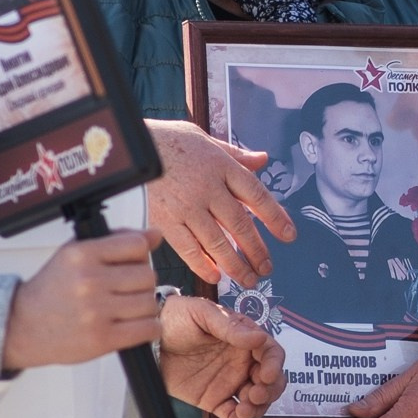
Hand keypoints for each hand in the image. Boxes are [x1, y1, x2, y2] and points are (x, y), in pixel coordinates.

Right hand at [3, 232, 158, 369]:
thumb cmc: (51, 290)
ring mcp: (96, 311)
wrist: (22, 325)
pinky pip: (148, 329)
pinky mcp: (102, 339)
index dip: (140, 255)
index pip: (137, 245)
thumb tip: (155, 235)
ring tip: (128, 308)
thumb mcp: (76, 254)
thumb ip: (116, 241)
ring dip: (144, 307)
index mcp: (82, 254)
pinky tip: (134, 324)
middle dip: (141, 282)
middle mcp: (89, 281)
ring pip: (149, 303)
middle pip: (147, 275)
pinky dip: (148, 327)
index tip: (131, 263)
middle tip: (127, 289)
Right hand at [146, 120, 294, 286]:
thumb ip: (234, 154)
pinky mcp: (165, 221)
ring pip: (218, 243)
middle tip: (267, 267)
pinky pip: (189, 249)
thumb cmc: (167, 141)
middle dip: (257, 250)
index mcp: (221, 166)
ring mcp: (187, 207)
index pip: (257, 195)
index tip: (289, 235)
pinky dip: (203, 265)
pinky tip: (216, 276)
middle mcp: (208, 188)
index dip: (276, 217)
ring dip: (236, 265)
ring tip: (249, 279)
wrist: (128, 149)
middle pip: (241, 225)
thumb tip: (262, 159)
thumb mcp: (204, 139)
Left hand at [156, 293, 285, 417]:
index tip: (265, 375)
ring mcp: (230, 382)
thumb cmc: (177, 318)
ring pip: (256, 400)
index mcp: (244, 339)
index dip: (274, 365)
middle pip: (271, 381)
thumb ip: (230, 327)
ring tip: (243, 410)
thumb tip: (258, 337)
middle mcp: (242, 362)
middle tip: (255, 394)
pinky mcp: (215, 399)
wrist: (150, 340)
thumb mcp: (203, 314)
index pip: (271, 353)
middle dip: (269, 391)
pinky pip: (232, 414)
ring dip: (257, 408)